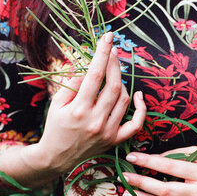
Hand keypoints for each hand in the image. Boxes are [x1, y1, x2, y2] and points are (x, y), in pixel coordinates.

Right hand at [36, 32, 146, 174]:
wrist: (56, 158)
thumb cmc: (55, 127)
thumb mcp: (56, 104)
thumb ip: (72, 84)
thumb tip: (88, 67)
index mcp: (79, 110)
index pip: (94, 75)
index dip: (102, 53)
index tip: (107, 37)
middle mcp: (96, 120)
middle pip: (114, 85)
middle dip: (115, 63)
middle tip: (113, 51)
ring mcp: (108, 132)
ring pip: (124, 100)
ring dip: (122, 82)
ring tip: (113, 74)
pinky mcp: (115, 140)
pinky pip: (135, 124)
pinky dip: (141, 109)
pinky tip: (138, 94)